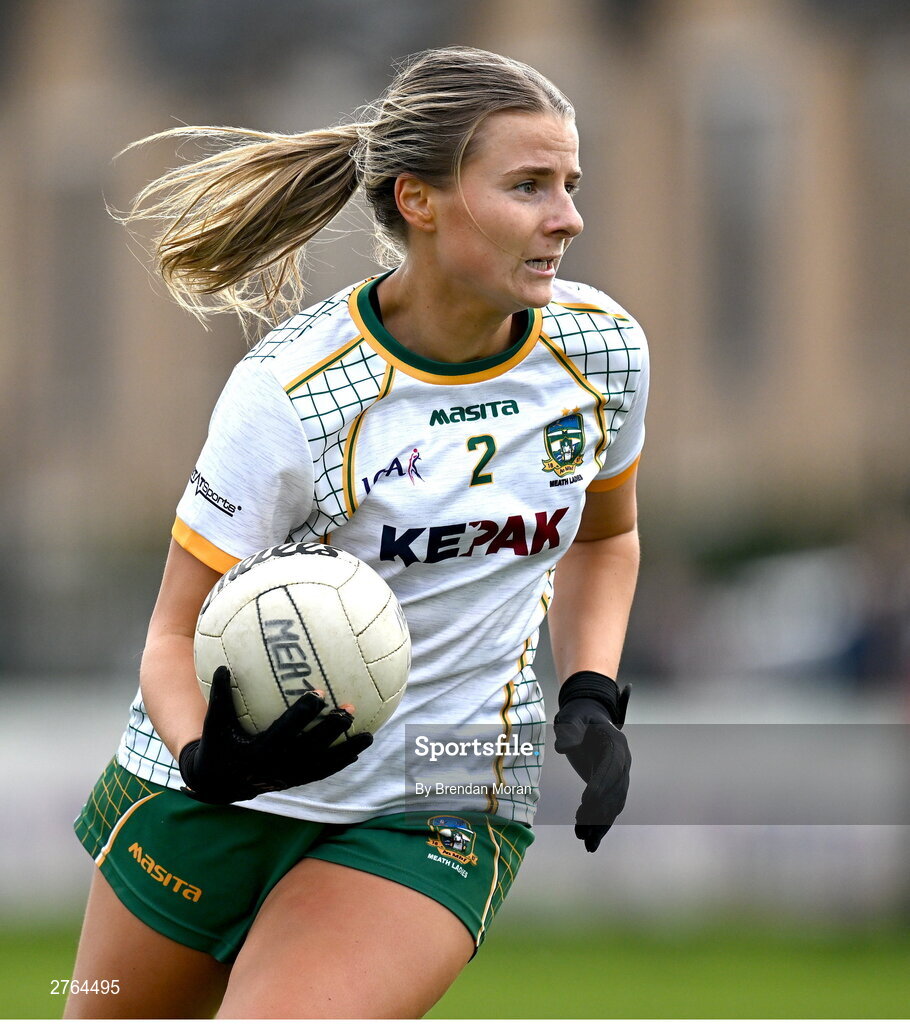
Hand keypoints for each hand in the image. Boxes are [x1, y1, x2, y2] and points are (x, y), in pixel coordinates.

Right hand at [179, 665, 372, 803]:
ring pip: (323, 764)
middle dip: (331, 729)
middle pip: (311, 748)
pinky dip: (340, 762)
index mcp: (259, 751)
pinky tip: (357, 751)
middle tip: (349, 709)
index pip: (286, 730)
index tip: (318, 693)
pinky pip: (322, 772)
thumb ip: (220, 696)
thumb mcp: (214, 723)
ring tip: (369, 736)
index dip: (303, 712)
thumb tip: (222, 666)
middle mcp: (277, 767)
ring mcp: (289, 777)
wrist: (219, 784)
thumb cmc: (218, 746)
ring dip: (347, 750)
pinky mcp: (295, 782)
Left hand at [553, 671, 630, 851]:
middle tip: (580, 823)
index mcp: (616, 743)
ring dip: (600, 823)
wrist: (587, 720)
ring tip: (584, 840)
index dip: (602, 783)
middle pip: (616, 789)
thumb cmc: (578, 717)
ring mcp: (620, 776)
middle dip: (599, 808)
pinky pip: (608, 809)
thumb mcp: (571, 717)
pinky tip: (588, 842)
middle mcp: (623, 762)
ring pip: (613, 805)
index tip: (587, 800)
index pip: (612, 766)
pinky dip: (600, 826)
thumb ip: (569, 729)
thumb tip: (562, 747)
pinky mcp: (611, 788)